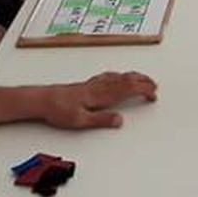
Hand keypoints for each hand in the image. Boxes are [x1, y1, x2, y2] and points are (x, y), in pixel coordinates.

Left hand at [39, 71, 158, 128]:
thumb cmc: (59, 110)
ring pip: (118, 76)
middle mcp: (98, 87)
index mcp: (100, 95)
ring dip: (133, 77)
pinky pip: (108, 76)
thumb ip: (101, 120)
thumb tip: (120, 120)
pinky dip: (119, 75)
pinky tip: (118, 76)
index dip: (142, 90)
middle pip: (126, 80)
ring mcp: (93, 84)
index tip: (153, 94)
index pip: (127, 89)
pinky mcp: (87, 85)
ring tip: (143, 79)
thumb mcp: (80, 121)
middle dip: (143, 82)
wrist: (43, 100)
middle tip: (155, 86)